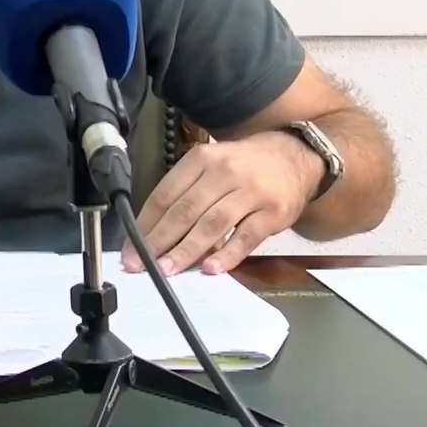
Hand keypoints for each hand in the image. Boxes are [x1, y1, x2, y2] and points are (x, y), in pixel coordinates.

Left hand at [123, 131, 316, 276]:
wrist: (295, 157)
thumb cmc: (245, 166)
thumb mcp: (212, 165)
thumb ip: (186, 194)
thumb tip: (154, 234)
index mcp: (201, 160)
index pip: (166, 195)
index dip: (145, 225)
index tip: (131, 250)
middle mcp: (224, 172)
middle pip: (185, 210)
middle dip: (159, 241)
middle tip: (141, 265)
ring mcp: (250, 192)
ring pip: (212, 223)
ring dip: (187, 250)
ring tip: (168, 270)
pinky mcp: (272, 212)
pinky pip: (246, 236)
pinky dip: (227, 254)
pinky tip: (210, 269)